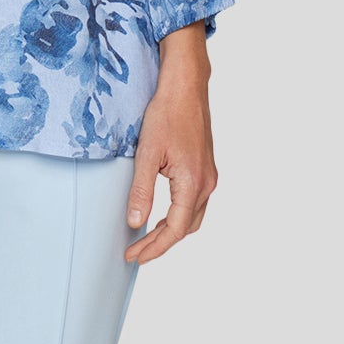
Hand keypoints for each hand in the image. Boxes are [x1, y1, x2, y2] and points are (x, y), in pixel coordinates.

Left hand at [123, 21, 217, 264]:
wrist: (186, 87)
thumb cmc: (167, 114)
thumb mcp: (147, 153)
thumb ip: (142, 191)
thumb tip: (135, 223)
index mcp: (193, 183)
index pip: (174, 230)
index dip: (154, 247)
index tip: (134, 256)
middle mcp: (207, 183)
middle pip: (186, 228)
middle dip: (161, 243)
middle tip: (136, 252)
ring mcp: (209, 176)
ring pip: (192, 216)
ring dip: (171, 230)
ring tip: (146, 238)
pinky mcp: (206, 168)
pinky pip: (195, 202)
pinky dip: (179, 215)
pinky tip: (163, 214)